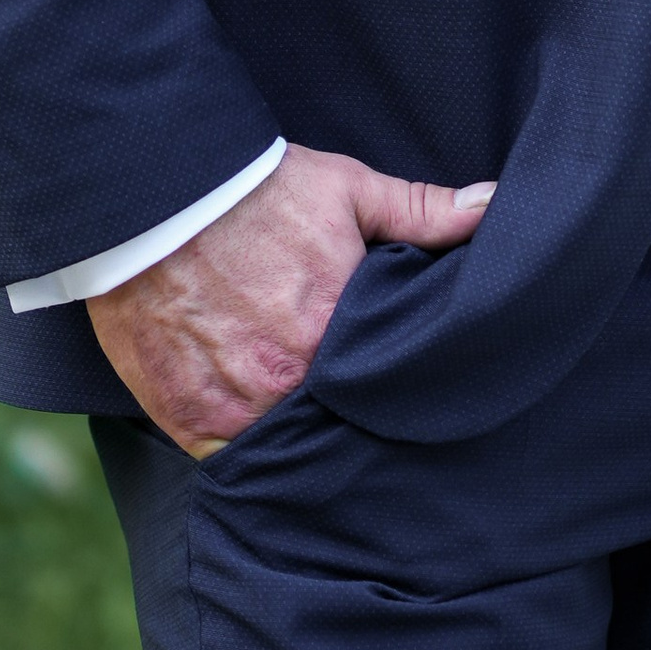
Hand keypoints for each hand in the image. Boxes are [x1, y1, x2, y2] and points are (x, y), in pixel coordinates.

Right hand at [89, 141, 491, 459]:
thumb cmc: (259, 192)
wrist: (157, 196)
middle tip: (349, 409)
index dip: (389, 388)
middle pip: (335, 424)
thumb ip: (422, 214)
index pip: (384, 387)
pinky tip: (256, 427)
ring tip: (305, 421)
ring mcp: (235, 408)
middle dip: (344, 418)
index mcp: (338, 333)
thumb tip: (493, 209)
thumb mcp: (350, 191)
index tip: (390, 386)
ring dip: (294, 437)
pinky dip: (241, 446)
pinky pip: (226, 458)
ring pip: (284, 447)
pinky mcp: (186, 419)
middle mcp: (289, 382)